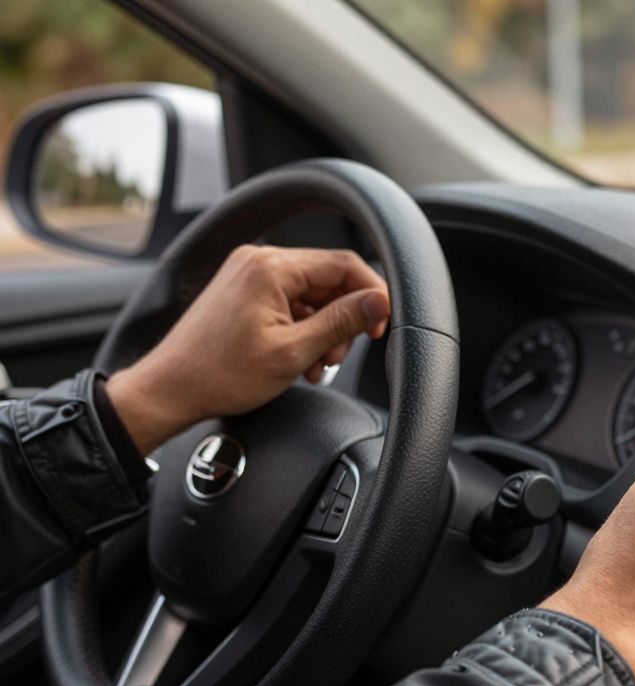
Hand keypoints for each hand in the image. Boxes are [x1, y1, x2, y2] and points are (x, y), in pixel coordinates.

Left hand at [106, 245, 389, 453]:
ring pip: (311, 293)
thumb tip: (378, 302)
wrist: (169, 390)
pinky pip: (289, 301)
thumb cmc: (219, 374)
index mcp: (271, 267)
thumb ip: (341, 322)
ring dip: (323, 329)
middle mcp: (259, 260)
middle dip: (342, 319)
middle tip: (337, 356)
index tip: (379, 325)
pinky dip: (302, 328)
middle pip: (328, 279)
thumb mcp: (293, 352)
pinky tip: (299, 357)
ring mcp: (248, 273)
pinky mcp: (243, 289)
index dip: (371, 295)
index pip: (344, 265)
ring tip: (315, 363)